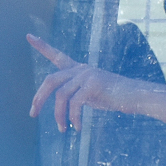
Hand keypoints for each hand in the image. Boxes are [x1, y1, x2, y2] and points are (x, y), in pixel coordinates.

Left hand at [27, 34, 145, 130]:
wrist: (137, 96)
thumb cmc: (115, 97)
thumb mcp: (91, 93)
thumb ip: (76, 92)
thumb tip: (60, 102)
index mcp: (79, 69)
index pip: (57, 55)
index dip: (42, 46)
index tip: (29, 36)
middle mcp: (81, 69)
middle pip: (50, 80)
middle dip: (39, 98)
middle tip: (32, 114)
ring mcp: (87, 75)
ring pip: (61, 96)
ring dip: (58, 115)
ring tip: (62, 129)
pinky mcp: (93, 85)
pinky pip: (74, 104)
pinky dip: (73, 118)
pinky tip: (77, 128)